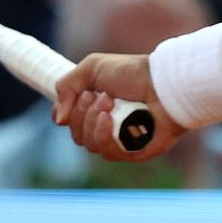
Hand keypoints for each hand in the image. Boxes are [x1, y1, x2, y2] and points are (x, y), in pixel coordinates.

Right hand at [52, 53, 186, 162]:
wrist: (162, 83)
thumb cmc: (132, 73)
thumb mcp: (92, 67)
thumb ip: (66, 86)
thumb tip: (59, 120)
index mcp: (97, 108)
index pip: (70, 122)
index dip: (67, 113)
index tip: (79, 95)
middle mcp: (108, 126)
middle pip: (77, 134)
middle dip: (82, 113)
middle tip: (98, 95)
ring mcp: (121, 140)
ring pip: (89, 144)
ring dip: (93, 122)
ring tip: (109, 102)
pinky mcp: (134, 152)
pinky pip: (108, 154)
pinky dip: (103, 135)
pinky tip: (108, 119)